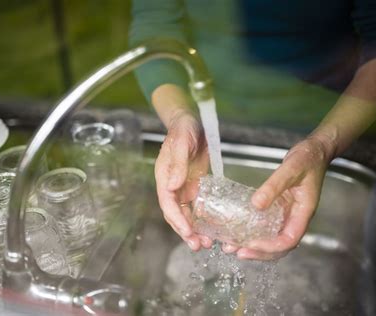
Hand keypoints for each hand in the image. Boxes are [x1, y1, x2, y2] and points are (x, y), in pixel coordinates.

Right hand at [154, 109, 211, 250]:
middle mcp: (172, 185)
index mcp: (164, 177)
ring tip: (205, 243)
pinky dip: (202, 218)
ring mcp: (183, 186)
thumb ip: (178, 165)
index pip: (168, 203)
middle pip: (176, 213)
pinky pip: (196, 206)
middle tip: (198, 245)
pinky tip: (211, 228)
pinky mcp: (194, 185)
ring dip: (194, 229)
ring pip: (186, 213)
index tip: (187, 231)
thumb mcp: (182, 143)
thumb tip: (173, 186)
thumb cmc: (183, 129)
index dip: (176, 219)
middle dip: (185, 231)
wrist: (191, 121)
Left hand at [229, 134, 335, 259]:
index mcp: (303, 213)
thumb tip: (256, 205)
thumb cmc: (308, 159)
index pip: (289, 240)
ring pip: (273, 239)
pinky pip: (268, 227)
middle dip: (259, 252)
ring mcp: (288, 215)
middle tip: (237, 251)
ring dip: (254, 246)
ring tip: (233, 246)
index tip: (252, 245)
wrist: (314, 152)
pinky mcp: (281, 209)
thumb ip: (274, 186)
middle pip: (280, 247)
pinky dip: (254, 232)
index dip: (270, 247)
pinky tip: (239, 231)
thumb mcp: (291, 169)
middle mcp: (296, 218)